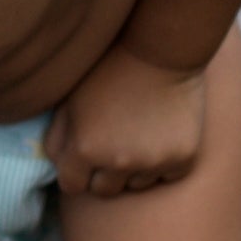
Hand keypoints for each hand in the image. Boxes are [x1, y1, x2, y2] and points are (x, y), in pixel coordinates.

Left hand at [45, 43, 211, 198]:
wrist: (160, 50)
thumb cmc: (107, 70)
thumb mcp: (69, 101)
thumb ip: (56, 139)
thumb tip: (57, 166)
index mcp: (85, 150)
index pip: (72, 186)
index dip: (76, 172)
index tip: (84, 157)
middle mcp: (119, 162)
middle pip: (104, 191)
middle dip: (102, 174)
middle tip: (111, 146)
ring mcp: (153, 163)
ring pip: (137, 185)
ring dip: (134, 169)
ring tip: (137, 136)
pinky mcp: (183, 158)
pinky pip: (168, 176)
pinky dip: (163, 163)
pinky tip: (160, 137)